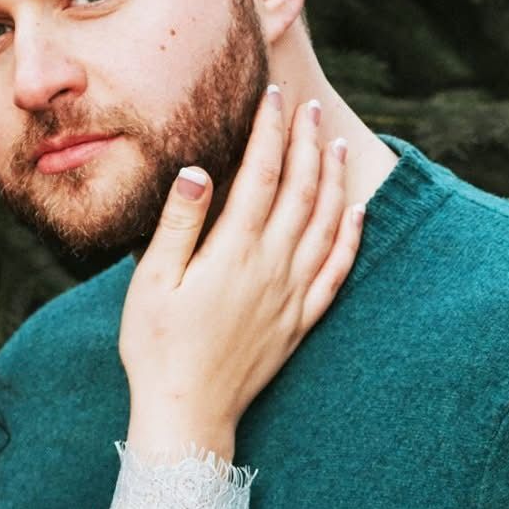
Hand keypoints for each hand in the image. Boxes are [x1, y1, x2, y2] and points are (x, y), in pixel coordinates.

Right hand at [118, 86, 362, 459]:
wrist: (188, 413)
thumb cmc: (156, 347)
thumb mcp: (151, 281)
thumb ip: (178, 223)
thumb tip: (198, 169)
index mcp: (233, 251)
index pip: (262, 174)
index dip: (270, 130)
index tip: (273, 95)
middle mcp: (272, 267)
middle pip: (302, 190)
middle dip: (308, 142)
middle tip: (311, 107)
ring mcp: (292, 295)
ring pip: (327, 222)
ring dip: (334, 178)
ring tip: (337, 143)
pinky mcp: (301, 321)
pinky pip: (338, 270)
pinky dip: (352, 235)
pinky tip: (358, 211)